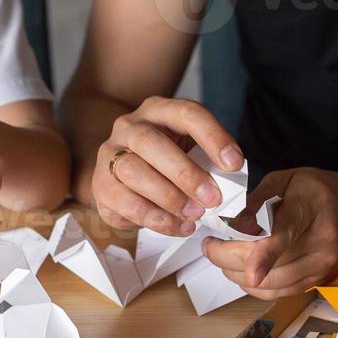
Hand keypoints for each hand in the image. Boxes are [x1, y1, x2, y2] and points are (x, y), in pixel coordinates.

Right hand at [90, 96, 243, 236]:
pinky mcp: (101, 185)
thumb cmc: (165, 163)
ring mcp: (110, 154)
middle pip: (150, 141)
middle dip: (184, 172)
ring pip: (132, 171)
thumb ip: (211, 167)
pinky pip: (125, 202)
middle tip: (212, 198)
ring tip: (194, 215)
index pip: (186, 113)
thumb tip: (236, 197)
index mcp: (159, 111)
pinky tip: (177, 226)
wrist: (123, 174)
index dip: (212, 137)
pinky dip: (155, 218)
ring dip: (168, 197)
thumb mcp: (190, 153)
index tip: (234, 163)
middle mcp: (129, 126)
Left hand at [201, 167, 337, 298]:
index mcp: (311, 210)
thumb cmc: (319, 190)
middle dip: (228, 259)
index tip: (250, 272)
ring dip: (236, 274)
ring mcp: (320, 268)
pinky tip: (240, 270)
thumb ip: (257, 199)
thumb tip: (232, 222)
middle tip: (209, 245)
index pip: (285, 236)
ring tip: (220, 256)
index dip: (265, 256)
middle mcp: (320, 245)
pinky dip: (253, 286)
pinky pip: (278, 293)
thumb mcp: (287, 179)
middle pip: (270, 266)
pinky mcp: (316, 282)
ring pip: (271, 285)